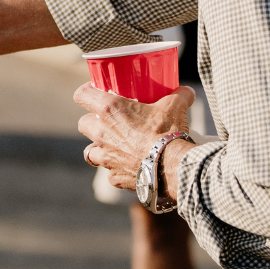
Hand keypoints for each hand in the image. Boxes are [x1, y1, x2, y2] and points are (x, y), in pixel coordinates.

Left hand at [74, 82, 196, 190]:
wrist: (173, 167)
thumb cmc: (169, 132)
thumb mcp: (175, 106)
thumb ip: (178, 95)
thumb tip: (187, 91)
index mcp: (110, 110)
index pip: (82, 95)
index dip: (86, 92)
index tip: (95, 92)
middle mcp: (102, 133)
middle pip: (83, 124)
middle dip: (92, 122)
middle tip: (107, 121)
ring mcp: (106, 157)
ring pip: (90, 152)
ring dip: (99, 148)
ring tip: (114, 146)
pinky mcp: (115, 176)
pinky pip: (110, 172)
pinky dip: (117, 169)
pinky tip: (129, 167)